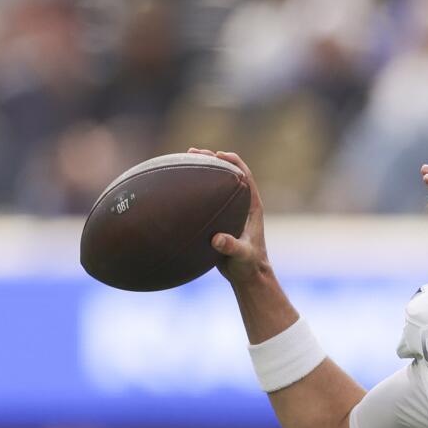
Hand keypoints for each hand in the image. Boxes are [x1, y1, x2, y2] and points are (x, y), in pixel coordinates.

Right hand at [188, 148, 269, 286]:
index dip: (234, 162)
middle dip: (212, 159)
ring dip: (201, 170)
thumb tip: (216, 238)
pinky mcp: (217, 219)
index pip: (245, 177)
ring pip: (215, 184)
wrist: (246, 275)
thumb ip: (232, 247)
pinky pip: (204, 199)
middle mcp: (241, 205)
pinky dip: (192, 190)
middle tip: (193, 152)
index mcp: (252, 207)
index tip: (220, 154)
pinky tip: (175, 186)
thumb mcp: (242, 256)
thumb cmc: (248, 265)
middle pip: (228, 174)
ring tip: (183, 159)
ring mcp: (228, 210)